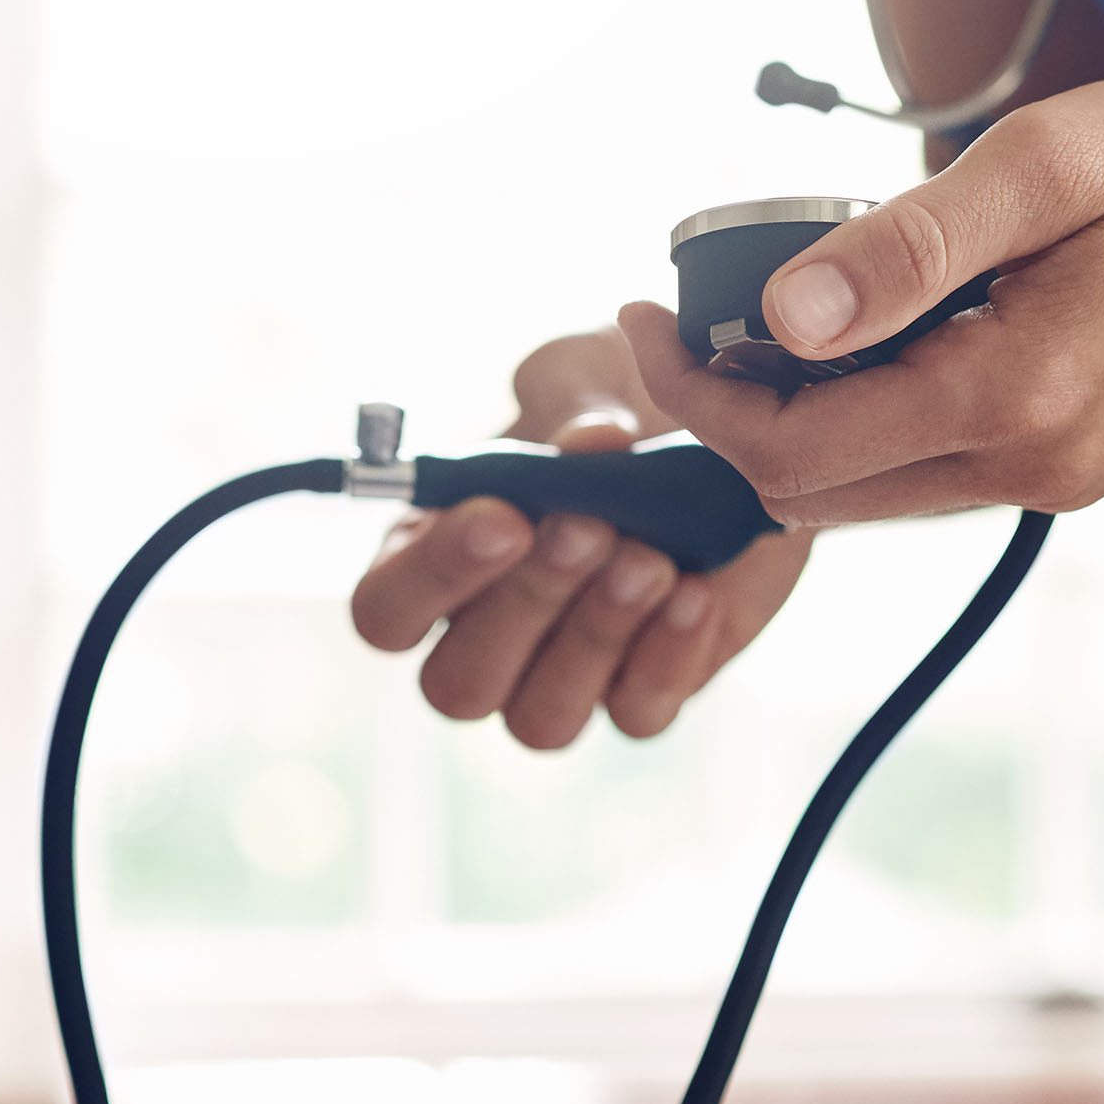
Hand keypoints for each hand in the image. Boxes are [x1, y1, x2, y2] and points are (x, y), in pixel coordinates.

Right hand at [349, 327, 812, 745]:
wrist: (717, 451)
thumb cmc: (616, 413)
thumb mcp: (585, 384)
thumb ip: (570, 410)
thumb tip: (591, 445)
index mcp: (431, 564)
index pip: (386, 611)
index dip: (432, 577)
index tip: (502, 516)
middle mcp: (481, 642)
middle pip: (459, 684)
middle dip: (526, 604)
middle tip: (589, 527)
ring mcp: (558, 685)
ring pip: (542, 719)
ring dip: (595, 637)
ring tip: (651, 560)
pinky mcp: (641, 697)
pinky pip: (637, 717)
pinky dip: (667, 658)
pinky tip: (697, 592)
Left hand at [609, 67, 1103, 528]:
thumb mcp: (1051, 163)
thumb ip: (910, 244)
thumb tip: (783, 314)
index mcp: (1015, 397)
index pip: (795, 449)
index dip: (695, 393)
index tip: (641, 314)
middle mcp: (1030, 465)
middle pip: (815, 493)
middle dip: (729, 416)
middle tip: (677, 320)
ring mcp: (1054, 477)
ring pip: (868, 493)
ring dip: (795, 426)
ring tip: (754, 325)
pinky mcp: (1072, 465)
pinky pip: (930, 471)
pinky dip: (866, 422)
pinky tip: (857, 340)